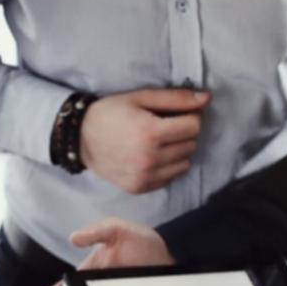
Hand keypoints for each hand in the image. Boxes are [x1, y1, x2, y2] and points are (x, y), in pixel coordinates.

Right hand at [80, 87, 208, 193]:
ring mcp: (144, 176)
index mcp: (151, 133)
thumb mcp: (141, 98)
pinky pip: (170, 177)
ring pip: (184, 163)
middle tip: (162, 126)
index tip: (176, 113)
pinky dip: (166, 166)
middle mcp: (150, 158)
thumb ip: (176, 98)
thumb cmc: (111, 112)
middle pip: (191, 145)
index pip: (194, 126)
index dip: (189, 116)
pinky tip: (149, 155)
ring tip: (156, 142)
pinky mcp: (140, 188)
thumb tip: (206, 99)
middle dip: (182, 133)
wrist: (80, 138)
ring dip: (177, 151)